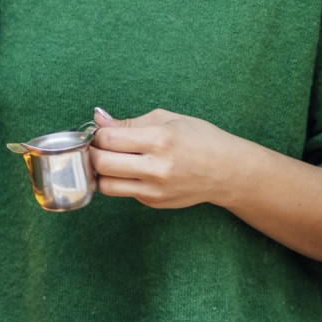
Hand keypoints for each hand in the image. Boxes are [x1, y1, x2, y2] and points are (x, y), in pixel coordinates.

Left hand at [89, 107, 247, 208]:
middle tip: (98, 147)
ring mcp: (155, 189)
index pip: (109, 139)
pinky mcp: (154, 203)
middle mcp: (157, 168)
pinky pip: (124, 193)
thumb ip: (129, 122)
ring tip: (109, 161)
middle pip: (102, 164)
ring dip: (101, 172)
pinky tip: (130, 170)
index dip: (98, 134)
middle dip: (93, 153)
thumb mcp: (167, 119)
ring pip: (106, 186)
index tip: (100, 132)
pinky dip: (119, 181)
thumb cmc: (200, 139)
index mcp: (160, 140)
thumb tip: (98, 119)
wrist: (228, 171)